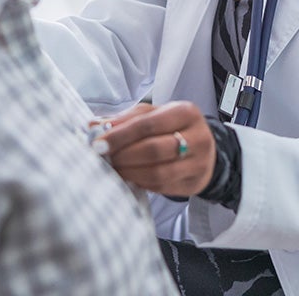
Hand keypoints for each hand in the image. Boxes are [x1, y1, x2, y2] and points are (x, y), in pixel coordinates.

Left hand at [96, 101, 215, 197]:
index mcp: (185, 112)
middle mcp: (197, 136)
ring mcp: (199, 163)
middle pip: (153, 149)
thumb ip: (124, 119)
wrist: (204, 149)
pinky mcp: (194, 183)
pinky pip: (161, 187)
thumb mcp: (153, 115)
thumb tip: (94, 126)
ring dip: (130, 172)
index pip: (147, 124)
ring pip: (158, 172)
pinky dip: (140, 183)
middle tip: (104, 158)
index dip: (120, 135)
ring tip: (114, 169)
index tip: (98, 143)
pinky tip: (129, 177)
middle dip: (123, 155)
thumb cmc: (172, 128)